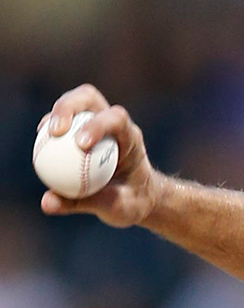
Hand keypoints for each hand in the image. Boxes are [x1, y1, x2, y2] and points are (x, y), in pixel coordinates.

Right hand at [38, 84, 168, 227]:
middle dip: (69, 106)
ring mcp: (97, 123)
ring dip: (56, 113)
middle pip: (90, 98)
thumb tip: (46, 203)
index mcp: (131, 139)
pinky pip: (64, 122)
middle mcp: (114, 124)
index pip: (117, 120)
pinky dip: (50, 127)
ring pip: (74, 104)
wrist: (139, 197)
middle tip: (54, 130)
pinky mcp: (82, 129)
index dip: (97, 125)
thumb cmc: (132, 202)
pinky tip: (40, 142)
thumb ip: (84, 203)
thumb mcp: (116, 208)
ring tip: (43, 132)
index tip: (80, 145)